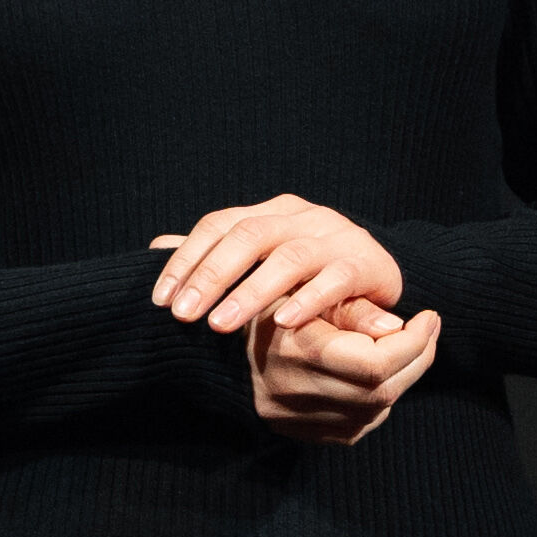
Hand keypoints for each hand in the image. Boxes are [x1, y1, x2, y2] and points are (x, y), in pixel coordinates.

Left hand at [149, 194, 400, 341]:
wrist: (380, 278)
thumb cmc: (311, 276)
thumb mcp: (263, 263)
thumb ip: (216, 255)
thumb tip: (156, 247)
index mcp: (272, 212)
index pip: (220, 225)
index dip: (186, 259)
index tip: (161, 300)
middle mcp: (302, 217)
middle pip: (249, 235)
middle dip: (212, 276)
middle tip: (185, 315)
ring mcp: (337, 236)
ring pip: (289, 257)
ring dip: (251, 292)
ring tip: (221, 325)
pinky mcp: (367, 263)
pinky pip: (335, 279)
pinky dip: (308, 300)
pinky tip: (283, 324)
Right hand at [243, 295, 441, 446]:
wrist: (217, 353)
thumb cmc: (265, 307)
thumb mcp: (301, 290)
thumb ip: (352, 309)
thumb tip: (400, 326)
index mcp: (297, 355)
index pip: (377, 363)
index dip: (414, 341)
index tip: (429, 315)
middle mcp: (299, 396)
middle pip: (385, 390)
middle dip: (418, 357)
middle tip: (429, 329)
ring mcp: (304, 423)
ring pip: (380, 409)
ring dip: (404, 375)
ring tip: (409, 345)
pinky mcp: (310, 436)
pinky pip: (364, 421)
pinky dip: (381, 395)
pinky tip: (379, 371)